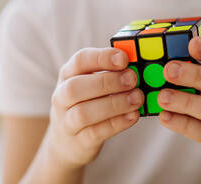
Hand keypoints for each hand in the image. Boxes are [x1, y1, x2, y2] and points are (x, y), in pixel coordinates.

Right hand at [46, 47, 143, 168]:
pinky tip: (133, 115)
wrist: (67, 143)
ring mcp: (67, 122)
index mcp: (68, 75)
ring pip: (83, 113)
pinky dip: (117, 123)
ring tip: (137, 98)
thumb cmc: (87, 104)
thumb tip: (138, 65)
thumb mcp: (93, 84)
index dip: (101, 58)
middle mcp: (62, 97)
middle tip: (133, 79)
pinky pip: (96, 132)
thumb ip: (112, 73)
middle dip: (107, 81)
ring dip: (114, 104)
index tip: (123, 58)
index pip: (79, 61)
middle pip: (75, 87)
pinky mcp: (79, 142)